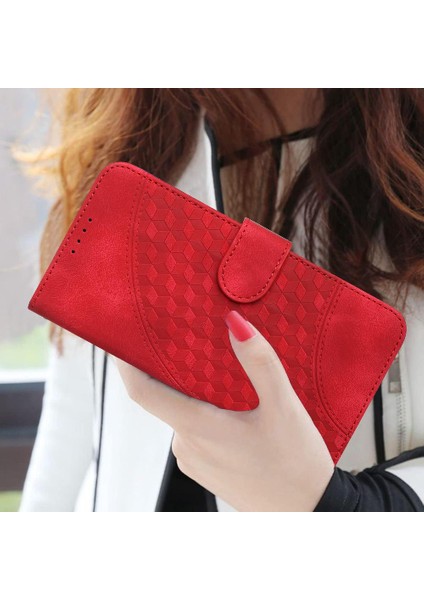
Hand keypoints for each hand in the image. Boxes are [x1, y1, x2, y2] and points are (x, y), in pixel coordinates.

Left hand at [115, 310, 333, 510]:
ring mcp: (192, 459)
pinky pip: (193, 430)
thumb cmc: (297, 465)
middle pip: (165, 397)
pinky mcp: (203, 468)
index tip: (123, 336)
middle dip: (174, 368)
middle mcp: (186, 445)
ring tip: (222, 372)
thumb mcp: (284, 407)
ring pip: (182, 412)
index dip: (126, 363)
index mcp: (198, 428)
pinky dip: (204, 411)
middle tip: (193, 339)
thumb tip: (235, 324)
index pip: (142, 392)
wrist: (308, 512)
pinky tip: (232, 406)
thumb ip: (259, 362)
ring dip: (194, 391)